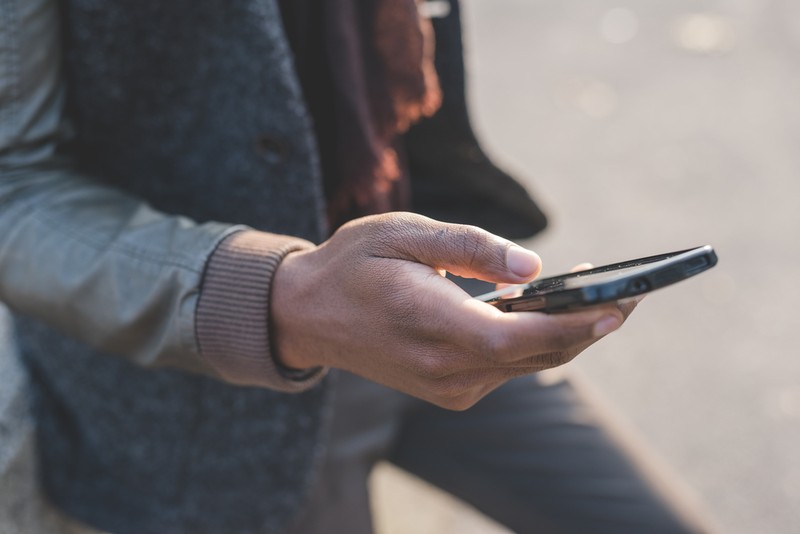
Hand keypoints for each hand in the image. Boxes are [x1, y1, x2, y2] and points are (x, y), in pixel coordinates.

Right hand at [271, 212, 634, 409]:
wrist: (307, 315)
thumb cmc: (352, 264)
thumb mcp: (403, 233)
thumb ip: (470, 248)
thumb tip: (535, 267)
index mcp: (431, 324)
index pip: (518, 337)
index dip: (574, 325)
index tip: (622, 304)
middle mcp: (443, 368)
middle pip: (534, 355)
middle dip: (588, 327)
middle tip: (632, 294)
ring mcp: (445, 386)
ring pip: (526, 365)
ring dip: (565, 335)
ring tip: (597, 298)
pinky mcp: (447, 390)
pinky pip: (505, 370)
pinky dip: (534, 344)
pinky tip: (543, 315)